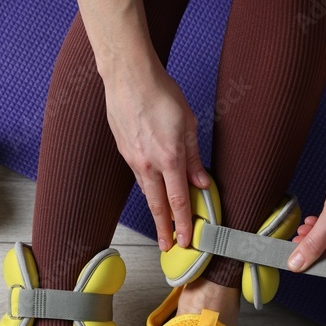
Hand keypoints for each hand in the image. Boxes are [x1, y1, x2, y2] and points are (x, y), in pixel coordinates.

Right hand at [104, 63, 210, 250]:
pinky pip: (139, 176)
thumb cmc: (161, 94)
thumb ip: (194, 157)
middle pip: (158, 206)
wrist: (129, 78)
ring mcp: (134, 159)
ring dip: (155, 212)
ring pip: (147, 192)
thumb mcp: (188, 124)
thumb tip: (201, 182)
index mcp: (169, 158)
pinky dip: (148, 188)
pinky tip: (153, 192)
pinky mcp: (124, 152)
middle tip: (169, 248)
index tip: (187, 240)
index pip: (179, 200)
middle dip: (165, 230)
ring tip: (162, 226)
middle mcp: (149, 164)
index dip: (184, 224)